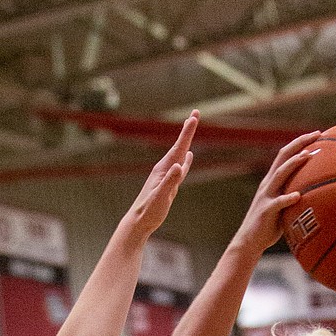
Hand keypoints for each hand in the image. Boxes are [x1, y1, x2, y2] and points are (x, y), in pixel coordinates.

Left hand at [125, 114, 197, 236]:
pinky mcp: (169, 184)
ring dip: (187, 141)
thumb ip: (170, 181)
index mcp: (164, 169)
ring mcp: (166, 175)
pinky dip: (186, 160)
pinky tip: (189, 156)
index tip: (194, 116)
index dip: (187, 131)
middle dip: (188, 130)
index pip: (179, 146)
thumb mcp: (161, 196)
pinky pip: (180, 167)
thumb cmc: (149, 211)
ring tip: (192, 128)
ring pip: (180, 154)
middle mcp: (165, 168)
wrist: (139, 222)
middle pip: (180, 145)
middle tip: (196, 113)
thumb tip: (180, 166)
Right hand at [235, 133, 321, 256]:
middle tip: (317, 135)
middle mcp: (268, 184)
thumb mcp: (282, 206)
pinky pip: (278, 203)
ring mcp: (266, 196)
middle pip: (283, 157)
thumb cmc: (270, 225)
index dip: (300, 143)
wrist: (249, 241)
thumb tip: (314, 192)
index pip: (286, 155)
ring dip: (293, 164)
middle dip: (299, 144)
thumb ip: (293, 195)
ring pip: (280, 175)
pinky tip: (298, 196)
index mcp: (272, 180)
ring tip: (307, 156)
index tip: (317, 134)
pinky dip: (287, 198)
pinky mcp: (266, 211)